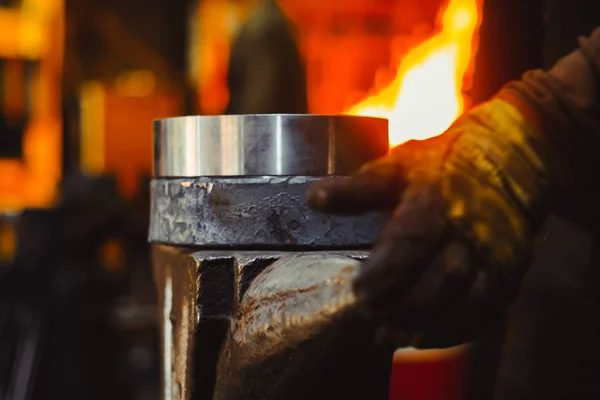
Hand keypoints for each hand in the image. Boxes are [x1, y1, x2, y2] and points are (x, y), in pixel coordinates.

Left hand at [309, 95, 560, 346]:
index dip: (386, 272)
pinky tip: (425, 338)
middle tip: (369, 319)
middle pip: (442, 279)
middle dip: (404, 305)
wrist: (510, 161)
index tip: (357, 292)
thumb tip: (313, 199)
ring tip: (389, 338)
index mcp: (439, 200)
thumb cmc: (444, 164)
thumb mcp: (399, 166)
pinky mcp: (511, 272)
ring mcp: (497, 254)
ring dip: (428, 325)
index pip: (412, 241)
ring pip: (468, 301)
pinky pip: (488, 309)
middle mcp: (473, 230)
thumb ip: (358, 188)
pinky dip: (457, 330)